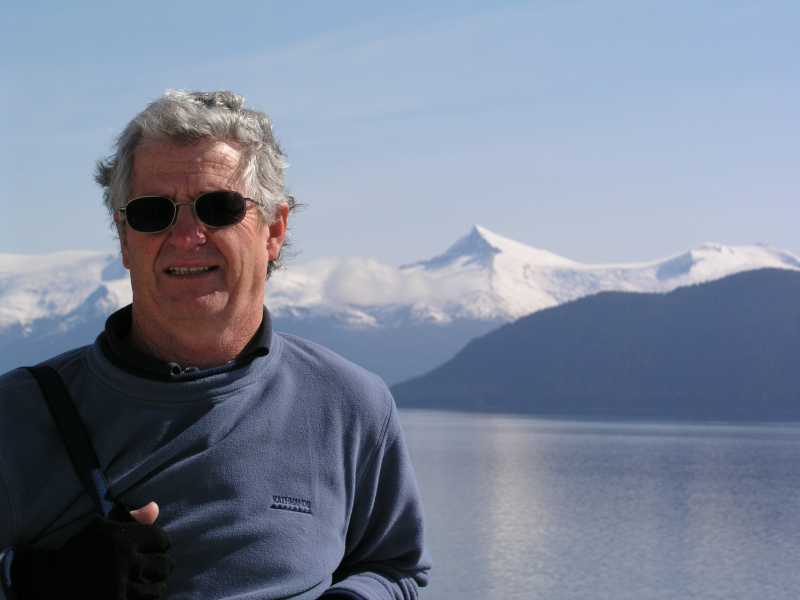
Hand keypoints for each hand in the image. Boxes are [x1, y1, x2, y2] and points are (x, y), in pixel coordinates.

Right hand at [11, 501, 173, 599]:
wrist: (46, 582)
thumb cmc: (74, 550)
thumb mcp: (99, 527)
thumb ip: (127, 519)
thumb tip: (153, 511)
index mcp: (120, 537)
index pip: (160, 538)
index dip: (160, 543)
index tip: (157, 547)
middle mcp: (123, 561)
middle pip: (164, 565)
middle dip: (161, 566)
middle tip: (155, 567)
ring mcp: (119, 587)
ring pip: (157, 589)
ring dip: (155, 587)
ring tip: (150, 585)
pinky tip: (137, 597)